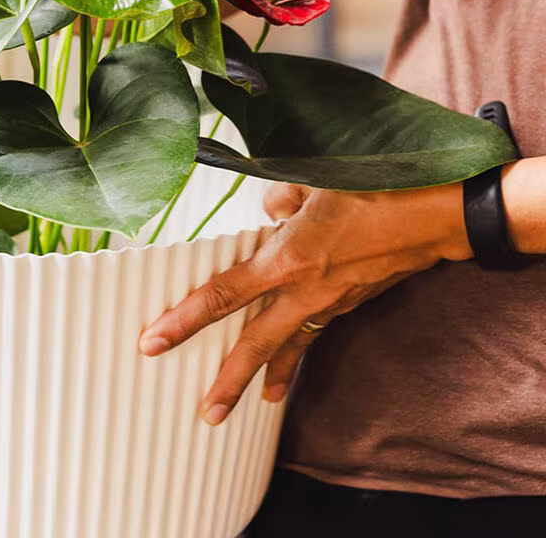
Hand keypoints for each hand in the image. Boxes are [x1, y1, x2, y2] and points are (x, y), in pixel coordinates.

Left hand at [138, 180, 472, 424]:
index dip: (186, 319)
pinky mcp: (351, 302)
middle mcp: (307, 289)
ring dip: (266, 376)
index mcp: (290, 258)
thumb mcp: (315, 180)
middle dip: (227, 379)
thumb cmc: (376, 188)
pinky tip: (287, 374)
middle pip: (256, 341)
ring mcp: (332, 301)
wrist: (438, 214)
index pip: (225, 294)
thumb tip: (268, 213)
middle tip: (205, 411)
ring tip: (245, 404)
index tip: (154, 340)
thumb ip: (280, 199)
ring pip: (289, 345)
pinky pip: (315, 334)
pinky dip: (299, 354)